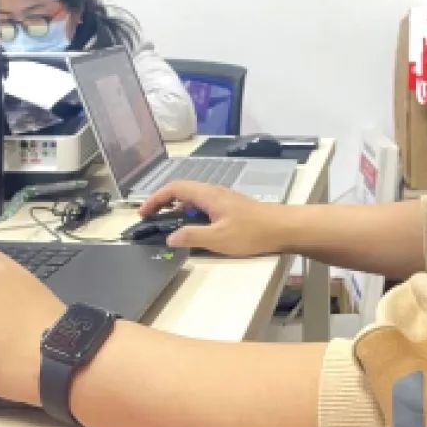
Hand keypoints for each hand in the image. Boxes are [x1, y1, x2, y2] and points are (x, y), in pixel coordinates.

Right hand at [138, 179, 283, 255]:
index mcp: (207, 195)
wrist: (283, 228)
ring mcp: (223, 198)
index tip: (143, 213)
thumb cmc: (252, 232)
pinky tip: (193, 227)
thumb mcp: (218, 238)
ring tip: (167, 223)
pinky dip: (190, 212)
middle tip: (151, 217)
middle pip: (181, 190)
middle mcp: (213, 191)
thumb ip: (191, 236)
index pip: (174, 188)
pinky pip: (203, 204)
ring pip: (192, 197)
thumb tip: (170, 237)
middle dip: (163, 202)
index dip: (155, 198)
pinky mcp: (230, 206)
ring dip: (176, 207)